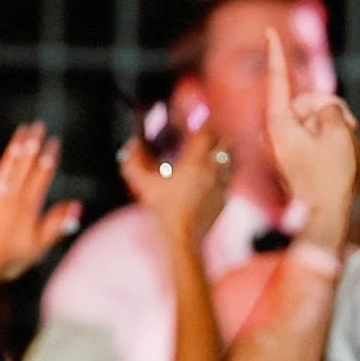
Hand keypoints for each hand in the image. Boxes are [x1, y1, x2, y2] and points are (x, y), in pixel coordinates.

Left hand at [0, 121, 79, 288]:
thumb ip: (58, 224)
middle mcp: (11, 197)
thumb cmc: (9, 260)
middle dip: (33, 144)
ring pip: (6, 166)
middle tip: (38, 126)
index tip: (54, 142)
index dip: (49, 158)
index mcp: (28, 206)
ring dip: (14, 147)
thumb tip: (77, 206)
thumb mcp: (39, 246)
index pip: (42, 176)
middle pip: (24, 165)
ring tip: (21, 132)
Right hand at [120, 114, 230, 249]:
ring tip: (207, 157)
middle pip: (224, 142)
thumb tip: (130, 146)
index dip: (203, 122)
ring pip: (229, 161)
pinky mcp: (225, 200)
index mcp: (196, 162)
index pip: (207, 131)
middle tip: (204, 137)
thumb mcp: (143, 185)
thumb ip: (134, 162)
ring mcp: (222, 185)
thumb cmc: (165, 213)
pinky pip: (227, 181)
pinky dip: (220, 176)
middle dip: (215, 137)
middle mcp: (213, 170)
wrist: (184, 241)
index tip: (197, 119)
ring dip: (220, 155)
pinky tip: (208, 181)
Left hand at [261, 27, 359, 245]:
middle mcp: (274, 133)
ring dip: (330, 123)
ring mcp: (281, 146)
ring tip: (343, 142)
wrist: (321, 217)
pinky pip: (309, 133)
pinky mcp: (290, 156)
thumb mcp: (338, 132)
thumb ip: (330, 109)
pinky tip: (338, 149)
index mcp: (278, 124)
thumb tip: (323, 111)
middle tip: (350, 123)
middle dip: (327, 105)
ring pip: (310, 118)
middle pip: (303, 101)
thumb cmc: (328, 178)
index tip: (269, 33)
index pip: (278, 80)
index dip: (276, 54)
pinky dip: (325, 135)